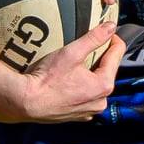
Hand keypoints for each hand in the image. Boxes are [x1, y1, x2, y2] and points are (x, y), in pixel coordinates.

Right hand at [0, 24, 125, 122]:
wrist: (26, 102)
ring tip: (75, 65)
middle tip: (86, 47)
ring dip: (91, 74)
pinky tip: (69, 82)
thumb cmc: (47, 78)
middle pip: (107, 71)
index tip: (105, 31)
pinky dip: (81, 88)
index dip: (112, 39)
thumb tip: (111, 26)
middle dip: (100, 58)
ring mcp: (90, 111)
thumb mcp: (72, 52)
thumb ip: (94, 38)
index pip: (117, 55)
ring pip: (96, 85)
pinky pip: (86, 98)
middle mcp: (101, 101)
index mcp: (104, 85)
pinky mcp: (78, 117)